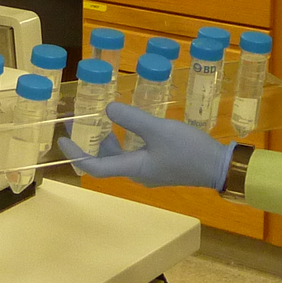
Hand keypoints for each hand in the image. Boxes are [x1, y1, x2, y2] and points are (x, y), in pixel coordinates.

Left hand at [60, 103, 233, 189]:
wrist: (219, 166)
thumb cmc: (189, 150)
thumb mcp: (159, 130)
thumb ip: (133, 119)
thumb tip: (108, 109)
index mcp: (133, 168)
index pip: (95, 167)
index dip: (76, 154)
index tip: (62, 140)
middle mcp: (137, 173)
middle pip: (104, 161)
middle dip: (90, 142)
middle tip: (81, 121)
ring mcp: (149, 171)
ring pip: (119, 157)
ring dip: (107, 141)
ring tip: (102, 118)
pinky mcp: (159, 166)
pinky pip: (133, 154)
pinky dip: (124, 141)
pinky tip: (131, 125)